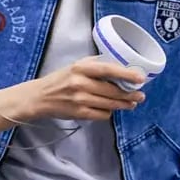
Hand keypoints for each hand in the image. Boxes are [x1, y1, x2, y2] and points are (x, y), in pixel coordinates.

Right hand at [28, 57, 145, 120]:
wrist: (39, 97)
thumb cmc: (61, 79)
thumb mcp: (76, 66)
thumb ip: (97, 64)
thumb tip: (123, 66)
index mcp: (81, 68)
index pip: (108, 70)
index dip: (126, 75)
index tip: (140, 78)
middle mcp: (80, 83)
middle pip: (113, 91)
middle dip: (130, 95)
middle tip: (140, 95)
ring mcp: (79, 100)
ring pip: (110, 104)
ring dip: (123, 105)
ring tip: (131, 103)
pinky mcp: (78, 113)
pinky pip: (102, 114)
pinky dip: (108, 112)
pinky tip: (111, 109)